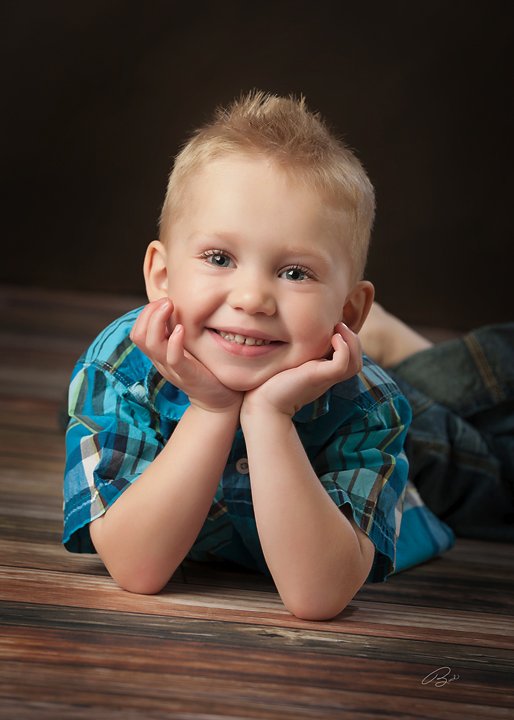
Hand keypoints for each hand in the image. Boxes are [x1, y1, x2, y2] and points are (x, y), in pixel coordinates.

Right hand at [130, 298, 242, 412]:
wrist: (217, 400)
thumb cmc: (204, 369)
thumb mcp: (186, 347)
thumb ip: (177, 332)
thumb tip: (175, 307)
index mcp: (158, 354)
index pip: (138, 331)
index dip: (146, 313)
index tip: (165, 301)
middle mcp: (160, 361)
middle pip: (138, 335)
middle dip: (149, 313)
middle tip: (167, 302)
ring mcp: (172, 368)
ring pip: (151, 345)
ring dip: (157, 321)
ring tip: (170, 307)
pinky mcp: (186, 374)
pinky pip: (173, 358)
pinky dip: (174, 341)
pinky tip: (182, 329)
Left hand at [241, 323, 361, 417]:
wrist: (262, 402)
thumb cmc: (270, 382)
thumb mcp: (289, 362)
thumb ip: (297, 352)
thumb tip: (291, 331)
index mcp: (323, 373)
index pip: (349, 359)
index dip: (348, 342)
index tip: (334, 327)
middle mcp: (327, 376)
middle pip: (356, 362)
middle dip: (354, 340)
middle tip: (339, 324)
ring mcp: (324, 377)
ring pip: (355, 364)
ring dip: (352, 342)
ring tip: (338, 329)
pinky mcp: (318, 377)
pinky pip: (342, 364)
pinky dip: (344, 349)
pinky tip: (333, 338)